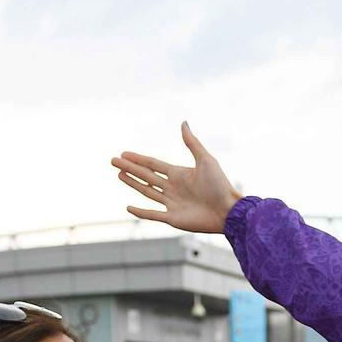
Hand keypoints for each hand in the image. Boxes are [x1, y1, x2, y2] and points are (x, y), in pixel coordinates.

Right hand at [114, 123, 240, 233]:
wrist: (228, 210)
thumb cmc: (220, 185)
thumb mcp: (205, 160)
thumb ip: (192, 143)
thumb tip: (183, 123)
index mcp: (178, 174)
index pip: (153, 164)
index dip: (138, 159)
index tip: (124, 153)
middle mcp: (172, 188)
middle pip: (146, 176)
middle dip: (130, 168)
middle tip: (113, 161)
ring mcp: (171, 203)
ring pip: (146, 191)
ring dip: (132, 183)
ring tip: (119, 174)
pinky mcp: (172, 218)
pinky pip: (152, 214)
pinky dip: (140, 212)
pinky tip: (128, 207)